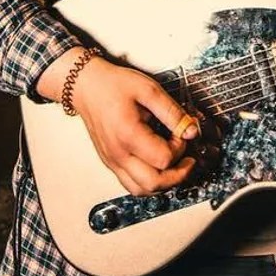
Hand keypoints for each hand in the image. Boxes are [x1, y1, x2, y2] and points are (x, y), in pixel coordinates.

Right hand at [66, 55, 203, 196]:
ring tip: (174, 167)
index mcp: (128, 135)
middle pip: (154, 183)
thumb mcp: (148, 90)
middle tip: (187, 160)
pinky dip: (148, 181)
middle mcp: (118, 154)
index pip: (164, 158)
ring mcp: (112, 161)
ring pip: (141, 190)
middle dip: (178, 174)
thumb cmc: (112, 85)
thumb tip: (190, 130)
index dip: (180, 148)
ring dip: (163, 183)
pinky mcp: (110, 162)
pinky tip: (156, 167)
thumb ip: (172, 111)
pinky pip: (130, 184)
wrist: (86, 86)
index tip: (181, 133)